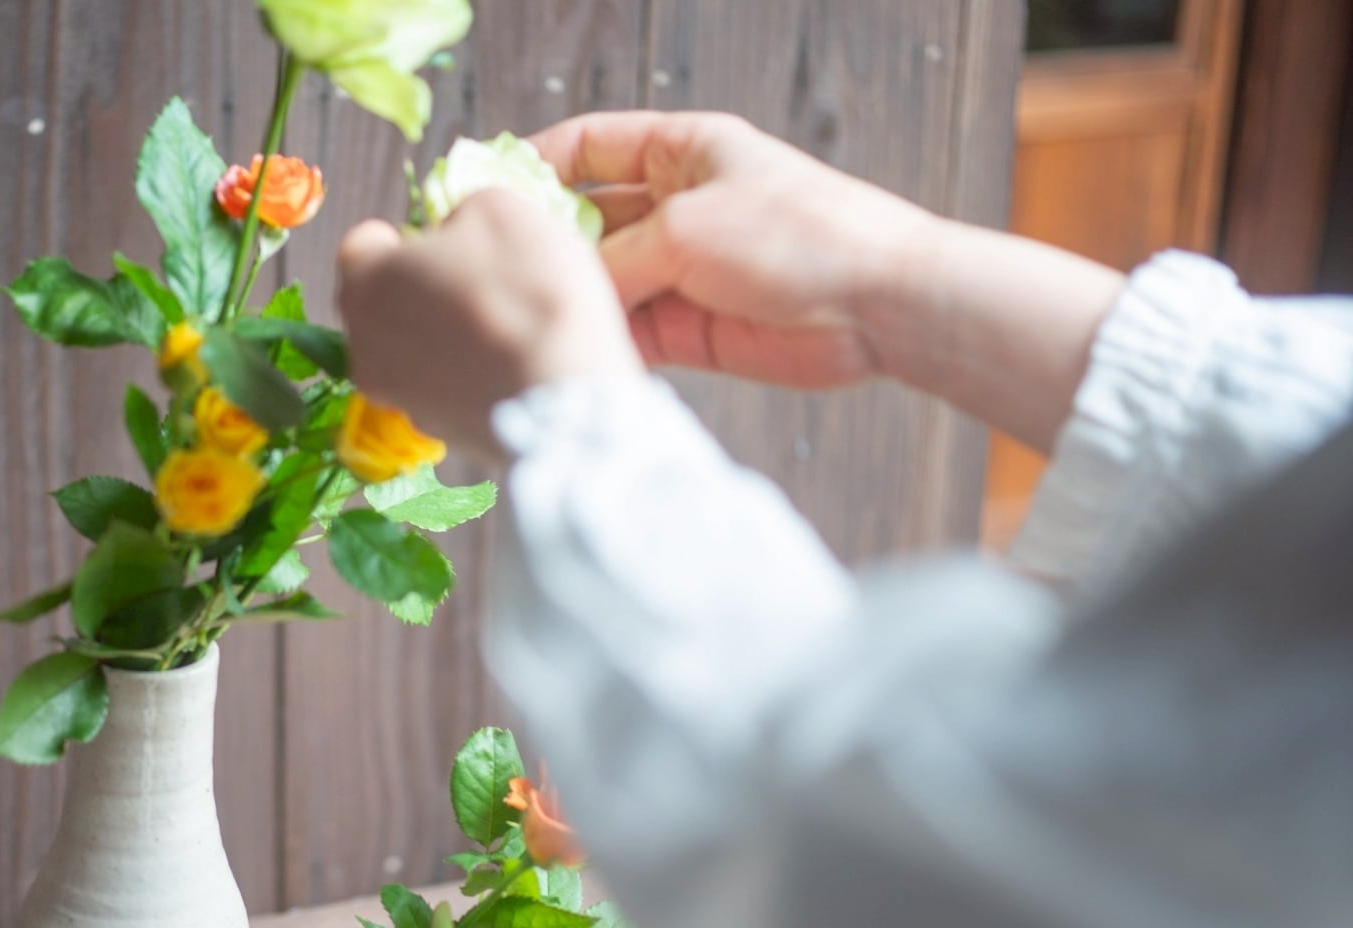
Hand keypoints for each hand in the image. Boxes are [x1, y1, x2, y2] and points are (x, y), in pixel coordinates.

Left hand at [335, 189, 642, 462]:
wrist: (561, 405)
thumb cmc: (526, 294)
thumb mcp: (501, 211)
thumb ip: (464, 215)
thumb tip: (458, 236)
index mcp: (365, 281)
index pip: (362, 246)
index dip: (400, 237)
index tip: (435, 239)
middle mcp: (363, 345)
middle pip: (381, 303)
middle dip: (416, 287)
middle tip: (471, 281)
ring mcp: (394, 396)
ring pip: (407, 351)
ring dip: (438, 335)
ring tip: (495, 328)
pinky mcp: (432, 433)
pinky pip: (439, 390)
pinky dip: (462, 377)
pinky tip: (505, 368)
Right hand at [531, 111, 937, 388]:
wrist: (875, 305)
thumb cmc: (798, 235)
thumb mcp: (686, 229)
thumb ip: (613, 259)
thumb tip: (559, 288)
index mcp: (682, 151)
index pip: (590, 145)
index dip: (535, 163)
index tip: (484, 191)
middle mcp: (677, 206)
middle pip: (588, 219)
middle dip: (544, 244)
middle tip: (491, 270)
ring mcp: (682, 268)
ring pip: (604, 282)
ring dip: (571, 299)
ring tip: (521, 318)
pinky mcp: (691, 328)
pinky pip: (628, 332)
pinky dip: (600, 342)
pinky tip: (566, 351)